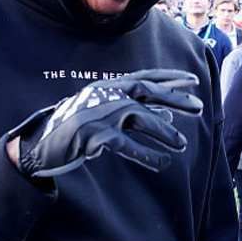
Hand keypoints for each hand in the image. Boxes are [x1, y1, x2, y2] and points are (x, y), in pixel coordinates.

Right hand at [7, 69, 202, 177]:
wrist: (42, 143)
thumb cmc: (77, 128)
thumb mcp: (106, 114)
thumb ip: (134, 112)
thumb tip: (166, 113)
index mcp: (108, 86)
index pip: (144, 77)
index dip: (169, 78)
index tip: (192, 80)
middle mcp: (104, 95)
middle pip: (146, 92)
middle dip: (174, 98)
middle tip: (199, 108)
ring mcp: (98, 113)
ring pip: (139, 117)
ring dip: (163, 131)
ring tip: (181, 145)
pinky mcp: (93, 134)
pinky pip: (125, 144)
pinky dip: (145, 153)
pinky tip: (161, 163)